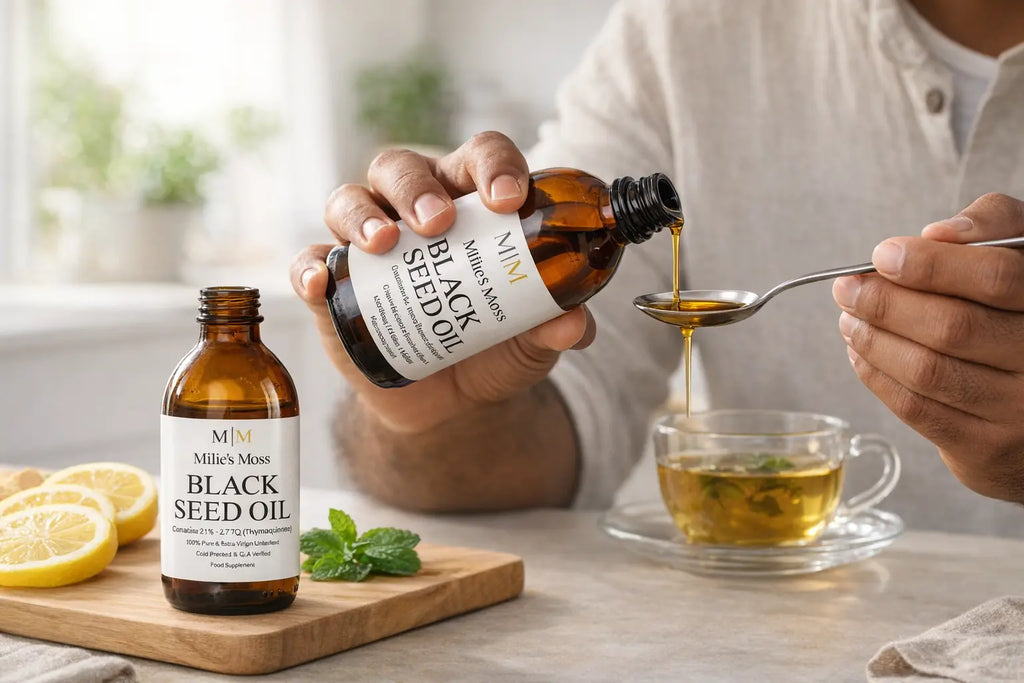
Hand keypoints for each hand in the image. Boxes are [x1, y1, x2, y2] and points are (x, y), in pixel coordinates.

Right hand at [290, 132, 595, 433]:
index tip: (509, 199)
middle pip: (403, 167)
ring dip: (363, 214)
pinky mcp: (334, 286)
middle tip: (436, 223)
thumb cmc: (493, 348)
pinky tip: (320, 285)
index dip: (493, 166)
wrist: (450, 404)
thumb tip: (575, 322)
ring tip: (383, 242)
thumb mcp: (532, 341)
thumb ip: (554, 326)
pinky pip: (311, 263)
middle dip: (418, 188)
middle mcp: (413, 209)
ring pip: (349, 199)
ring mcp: (367, 245)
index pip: (480, 158)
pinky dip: (310, 269)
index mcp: (470, 202)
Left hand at [832, 193, 1023, 503]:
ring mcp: (1020, 412)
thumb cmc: (1022, 312)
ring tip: (849, 317)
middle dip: (886, 304)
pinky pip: (916, 409)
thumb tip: (935, 234)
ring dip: (873, 340)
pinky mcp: (987, 450)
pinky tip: (859, 351)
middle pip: (954, 327)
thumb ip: (991, 227)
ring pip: (928, 371)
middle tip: (848, 289)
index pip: (996, 278)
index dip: (932, 265)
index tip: (883, 255)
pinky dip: (876, 375)